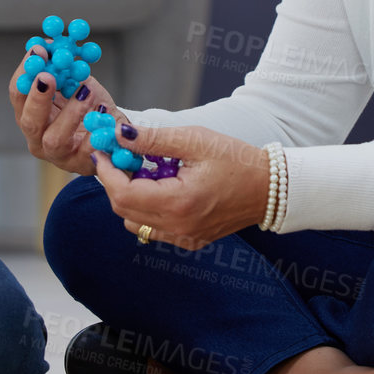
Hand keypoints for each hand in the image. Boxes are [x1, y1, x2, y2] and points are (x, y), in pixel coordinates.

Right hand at [8, 40, 126, 174]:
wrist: (113, 130)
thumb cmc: (87, 104)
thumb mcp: (75, 81)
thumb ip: (64, 65)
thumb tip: (55, 41)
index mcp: (29, 113)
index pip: (17, 93)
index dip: (25, 71)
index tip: (38, 50)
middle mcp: (36, 136)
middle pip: (28, 120)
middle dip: (37, 96)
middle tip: (49, 75)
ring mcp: (57, 154)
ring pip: (54, 138)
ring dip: (70, 112)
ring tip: (86, 91)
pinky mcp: (80, 165)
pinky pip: (86, 150)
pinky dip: (96, 131)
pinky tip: (104, 112)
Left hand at [91, 125, 271, 249]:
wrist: (270, 187)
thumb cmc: (236, 160)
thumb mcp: (194, 140)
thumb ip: (153, 139)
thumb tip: (120, 133)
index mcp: (179, 203)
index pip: (123, 194)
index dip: (107, 172)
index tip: (103, 152)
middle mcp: (178, 227)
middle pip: (123, 210)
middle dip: (115, 182)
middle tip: (119, 157)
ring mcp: (184, 237)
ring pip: (134, 222)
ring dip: (129, 196)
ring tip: (145, 171)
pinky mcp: (189, 240)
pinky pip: (153, 229)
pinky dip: (146, 208)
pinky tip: (162, 187)